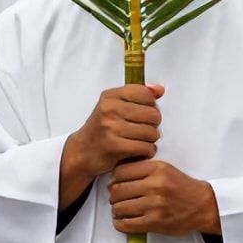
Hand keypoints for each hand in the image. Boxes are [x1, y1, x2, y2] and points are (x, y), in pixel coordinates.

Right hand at [59, 84, 163, 206]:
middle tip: (144, 130)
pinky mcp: (114, 146)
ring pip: (151, 132)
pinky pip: (145, 147)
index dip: (151, 105)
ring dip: (151, 140)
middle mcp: (109, 109)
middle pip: (152, 114)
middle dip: (153, 124)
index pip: (145, 94)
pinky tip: (140, 151)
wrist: (82, 152)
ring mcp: (110, 128)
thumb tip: (160, 90)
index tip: (143, 113)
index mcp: (110, 96)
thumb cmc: (102, 128)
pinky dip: (147, 151)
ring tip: (141, 140)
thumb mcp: (115, 105)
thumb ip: (138, 95)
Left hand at [109, 159, 219, 235]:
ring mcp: (154, 205)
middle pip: (117, 189)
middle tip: (116, 197)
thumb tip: (116, 174)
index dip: (114, 177)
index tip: (116, 182)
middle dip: (113, 195)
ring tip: (120, 209)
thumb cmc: (183, 188)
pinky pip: (126, 224)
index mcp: (157, 169)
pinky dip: (119, 223)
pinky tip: (122, 220)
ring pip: (119, 207)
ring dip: (116, 210)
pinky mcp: (154, 222)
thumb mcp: (166, 169)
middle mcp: (155, 185)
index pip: (121, 171)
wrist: (203, 205)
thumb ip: (144, 168)